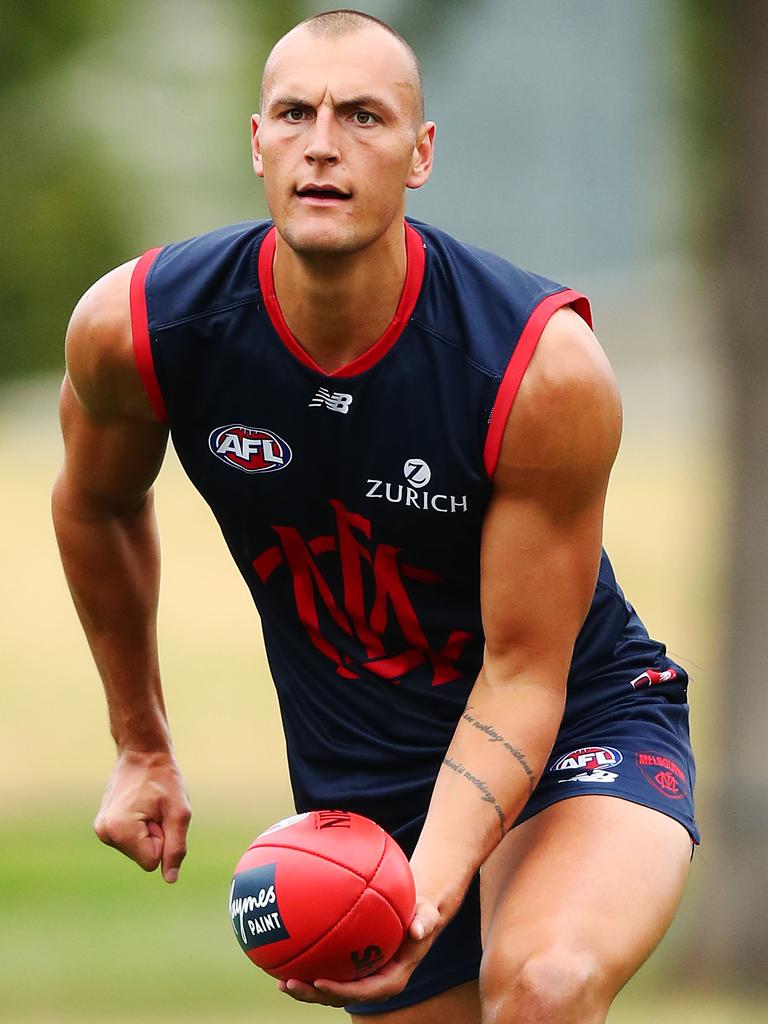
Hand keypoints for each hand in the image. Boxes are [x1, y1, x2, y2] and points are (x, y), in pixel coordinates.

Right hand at [93, 749, 190, 881]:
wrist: (143, 753)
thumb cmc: (164, 778)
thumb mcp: (179, 812)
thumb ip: (176, 847)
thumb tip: (170, 878)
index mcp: (120, 830)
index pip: (152, 861)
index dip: (164, 839)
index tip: (161, 814)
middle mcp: (104, 833)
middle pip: (143, 856)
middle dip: (156, 835)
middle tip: (155, 807)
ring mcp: (101, 830)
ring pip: (138, 849)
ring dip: (149, 830)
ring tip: (148, 805)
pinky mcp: (103, 826)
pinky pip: (131, 840)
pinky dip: (140, 827)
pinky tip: (140, 805)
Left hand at [276, 895, 441, 1007]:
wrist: (415, 918)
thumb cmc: (420, 916)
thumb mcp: (428, 916)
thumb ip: (425, 922)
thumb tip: (418, 930)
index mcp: (390, 980)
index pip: (362, 992)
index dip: (339, 991)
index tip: (319, 982)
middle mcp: (372, 985)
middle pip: (339, 997)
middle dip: (313, 995)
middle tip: (289, 984)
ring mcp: (360, 979)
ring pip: (329, 991)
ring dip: (306, 990)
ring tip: (281, 982)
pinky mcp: (352, 970)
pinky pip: (329, 974)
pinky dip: (309, 971)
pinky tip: (288, 960)